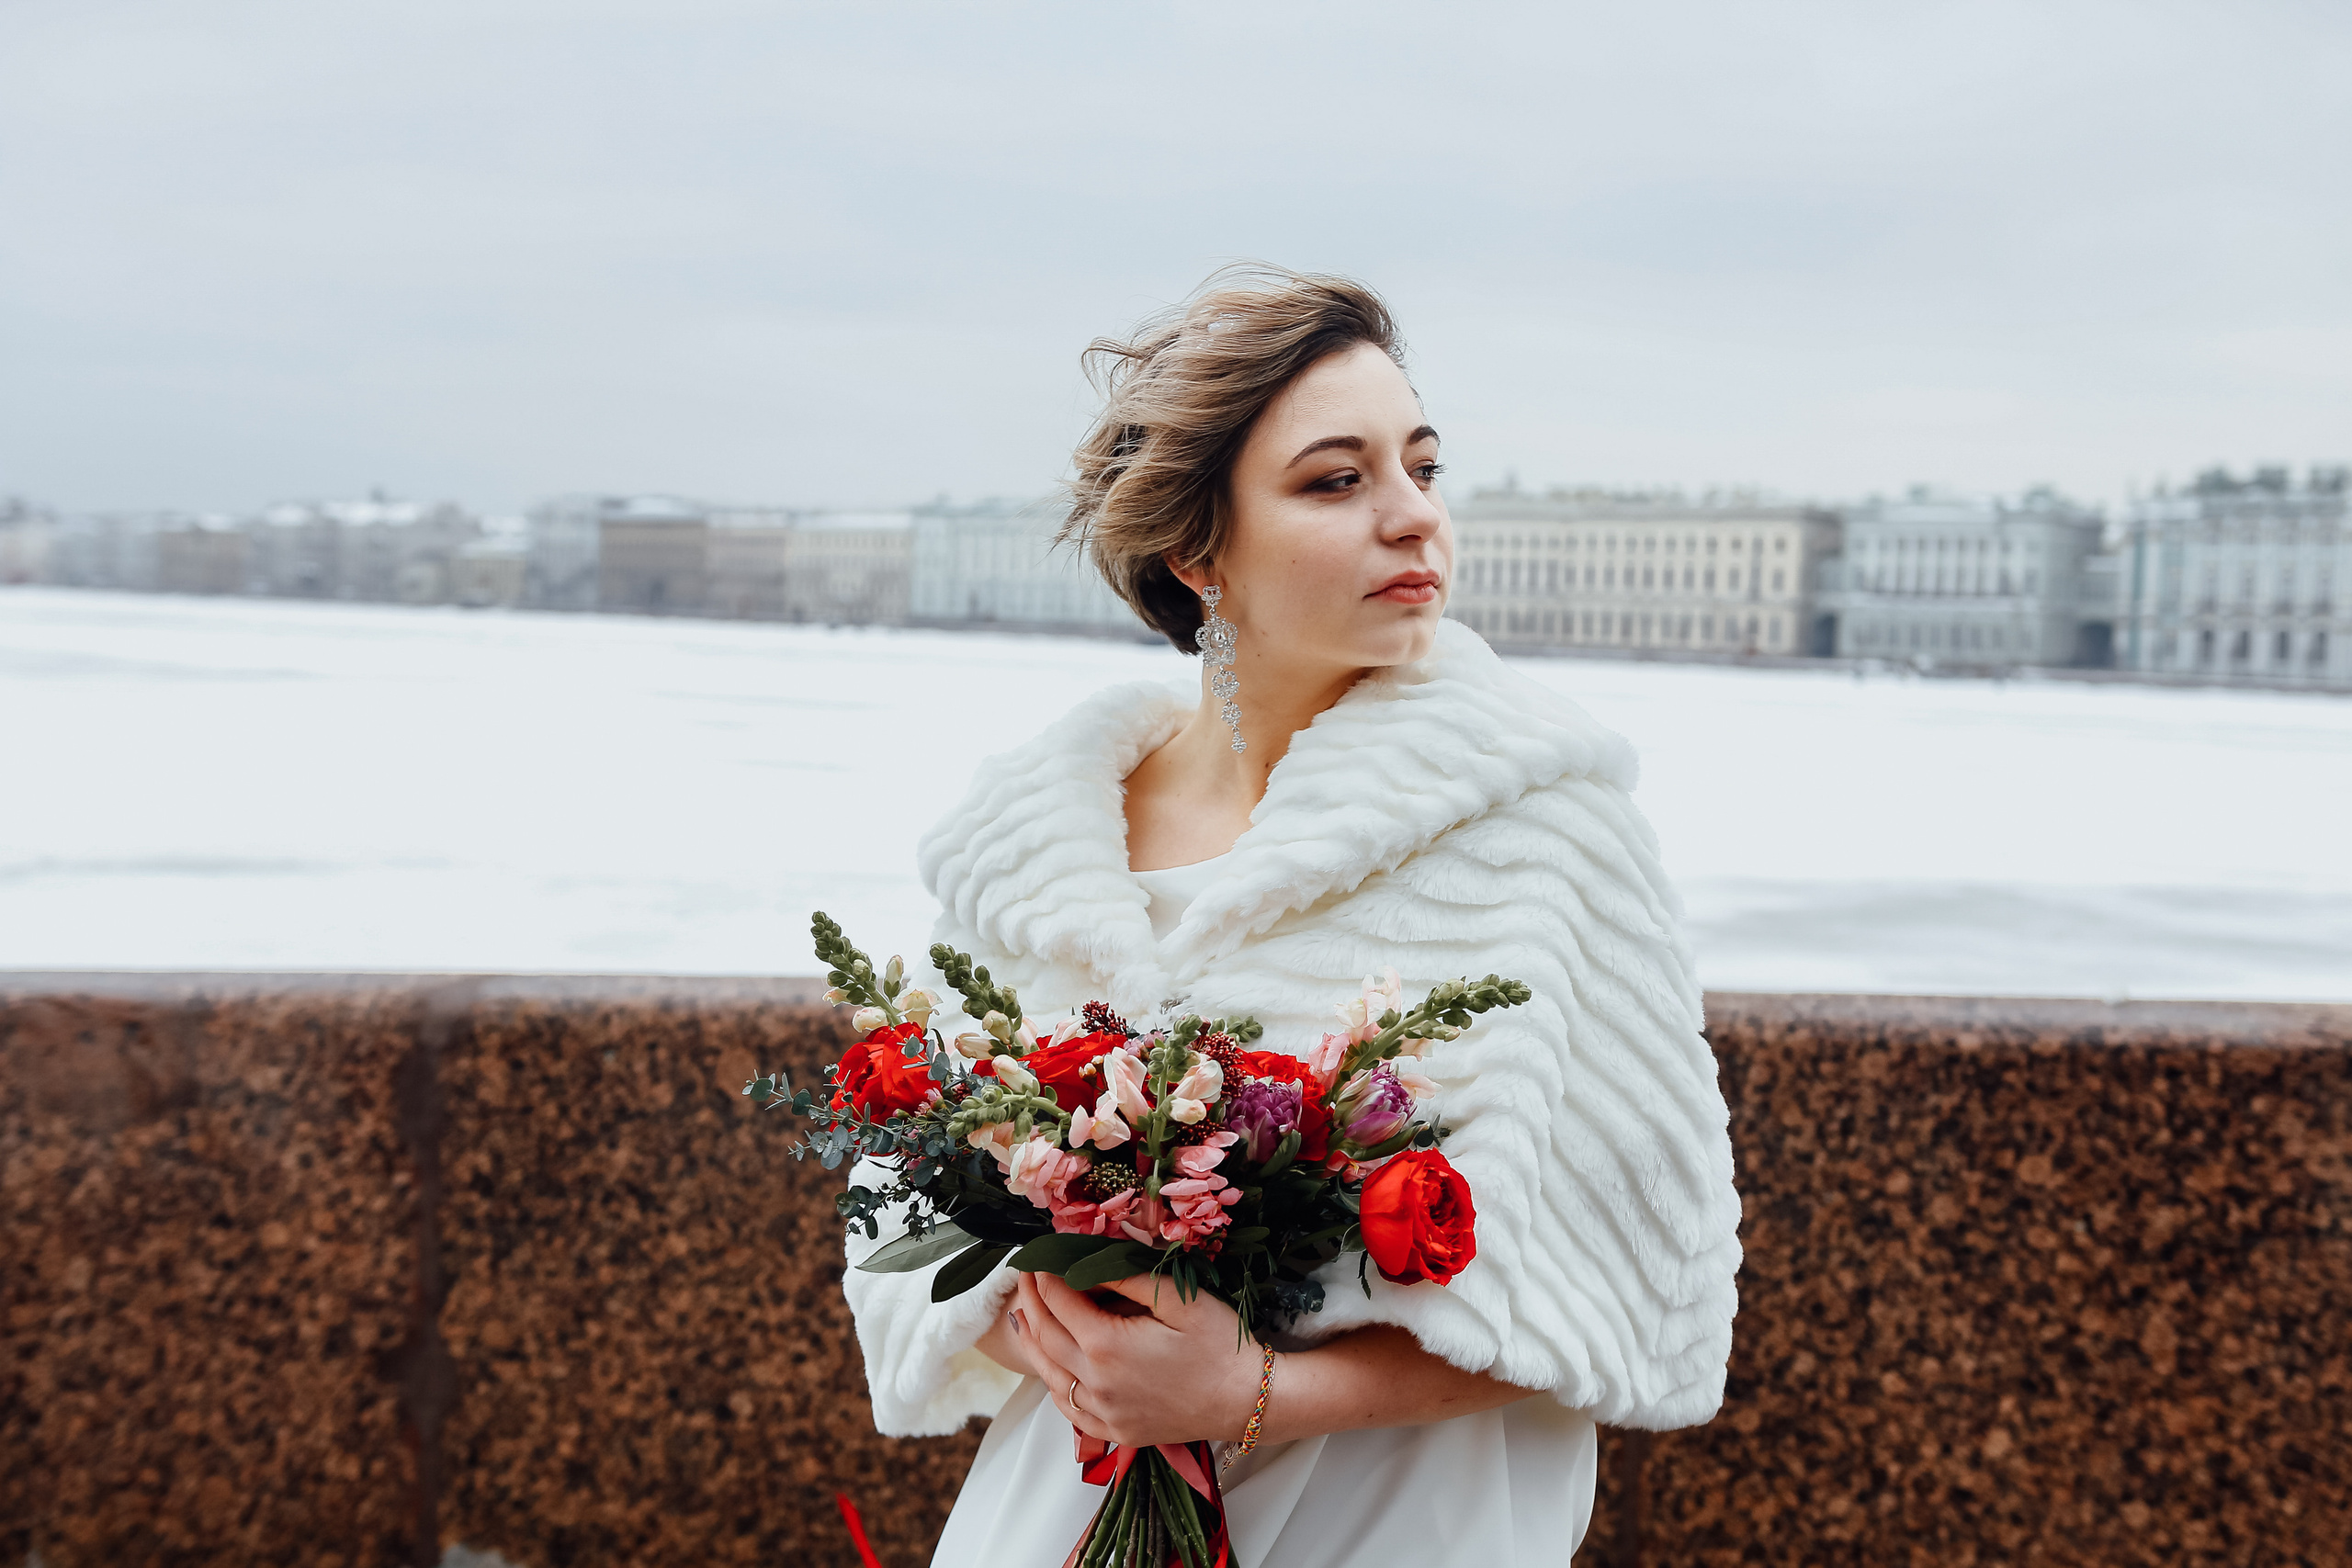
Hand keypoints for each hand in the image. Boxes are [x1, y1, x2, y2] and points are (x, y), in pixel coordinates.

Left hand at [1011, 1270, 1261, 1448]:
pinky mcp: (1114, 1432)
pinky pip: (1067, 1408)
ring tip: (1025, 1314)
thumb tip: (1085, 1261)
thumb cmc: (1218, 1343)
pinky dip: (1052, 1381)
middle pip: (1045, 1336)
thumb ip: (1126, 1277)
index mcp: (1107, 1346)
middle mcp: (1096, 1384)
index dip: (1044, 1274)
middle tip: (1025, 1275)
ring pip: (1048, 1375)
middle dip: (1031, 1301)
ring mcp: (1103, 1414)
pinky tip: (1052, 1365)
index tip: (1040, 1254)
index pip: (1058, 1302)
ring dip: (1032, 1341)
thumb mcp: (1178, 1297)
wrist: (1246, 1399)